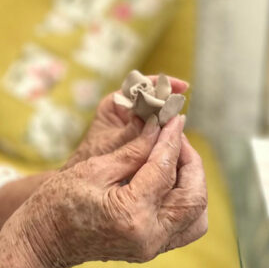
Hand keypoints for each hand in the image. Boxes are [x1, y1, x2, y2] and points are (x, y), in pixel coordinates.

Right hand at [11, 114, 207, 267]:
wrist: (44, 240)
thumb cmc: (58, 202)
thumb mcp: (94, 168)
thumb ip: (133, 151)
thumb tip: (157, 129)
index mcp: (132, 214)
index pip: (164, 170)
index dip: (171, 140)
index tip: (175, 119)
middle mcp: (150, 236)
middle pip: (193, 197)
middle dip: (191, 162)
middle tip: (176, 137)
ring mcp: (153, 247)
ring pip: (196, 216)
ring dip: (193, 184)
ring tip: (175, 157)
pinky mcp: (152, 249)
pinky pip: (184, 226)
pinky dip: (185, 201)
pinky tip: (170, 179)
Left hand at [65, 75, 188, 167]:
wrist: (86, 183)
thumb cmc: (91, 160)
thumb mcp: (111, 146)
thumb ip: (131, 134)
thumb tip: (154, 122)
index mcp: (114, 104)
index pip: (140, 86)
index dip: (161, 84)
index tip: (181, 87)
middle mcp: (125, 112)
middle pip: (151, 101)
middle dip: (168, 104)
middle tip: (182, 110)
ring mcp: (134, 127)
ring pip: (156, 118)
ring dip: (168, 121)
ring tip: (180, 126)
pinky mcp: (141, 142)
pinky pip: (156, 134)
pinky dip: (165, 137)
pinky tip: (175, 142)